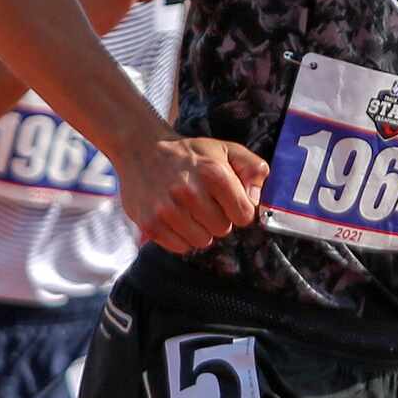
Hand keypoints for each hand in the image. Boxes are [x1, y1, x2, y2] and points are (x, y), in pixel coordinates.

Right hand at [117, 135, 267, 251]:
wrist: (141, 150)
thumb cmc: (189, 153)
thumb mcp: (226, 149)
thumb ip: (253, 168)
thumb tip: (255, 199)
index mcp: (213, 172)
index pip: (244, 215)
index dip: (238, 209)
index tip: (226, 200)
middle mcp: (189, 192)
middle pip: (223, 230)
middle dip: (217, 218)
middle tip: (202, 201)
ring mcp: (167, 210)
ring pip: (202, 241)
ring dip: (199, 229)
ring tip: (187, 209)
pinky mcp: (151, 224)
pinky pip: (180, 247)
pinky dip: (181, 236)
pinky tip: (174, 217)